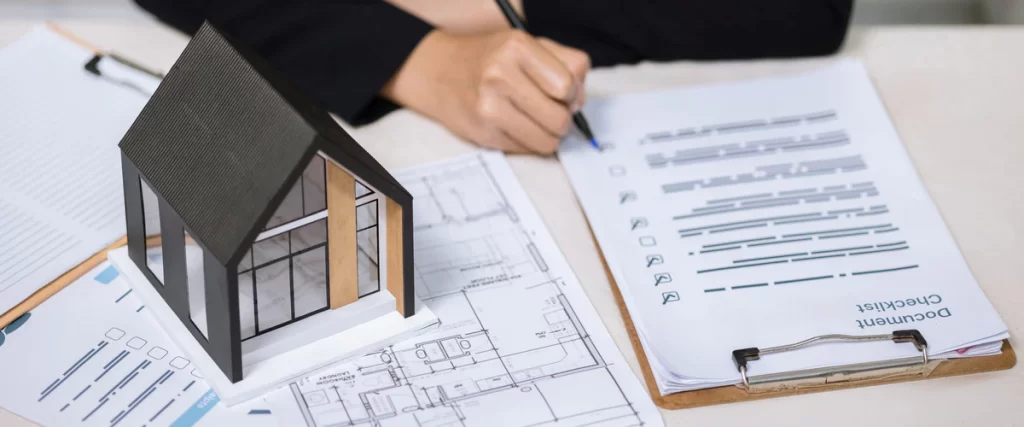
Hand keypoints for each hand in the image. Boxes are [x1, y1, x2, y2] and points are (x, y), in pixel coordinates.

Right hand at [382, 29, 590, 154]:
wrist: (440, 73)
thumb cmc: (491, 58)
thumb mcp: (529, 44)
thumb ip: (566, 64)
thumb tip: (579, 103)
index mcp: (516, 48)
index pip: (567, 86)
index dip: (572, 93)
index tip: (562, 92)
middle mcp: (500, 76)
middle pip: (560, 119)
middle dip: (562, 118)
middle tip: (550, 109)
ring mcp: (490, 109)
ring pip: (548, 141)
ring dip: (549, 134)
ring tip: (535, 119)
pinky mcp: (485, 135)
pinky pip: (528, 150)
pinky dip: (529, 141)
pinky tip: (514, 124)